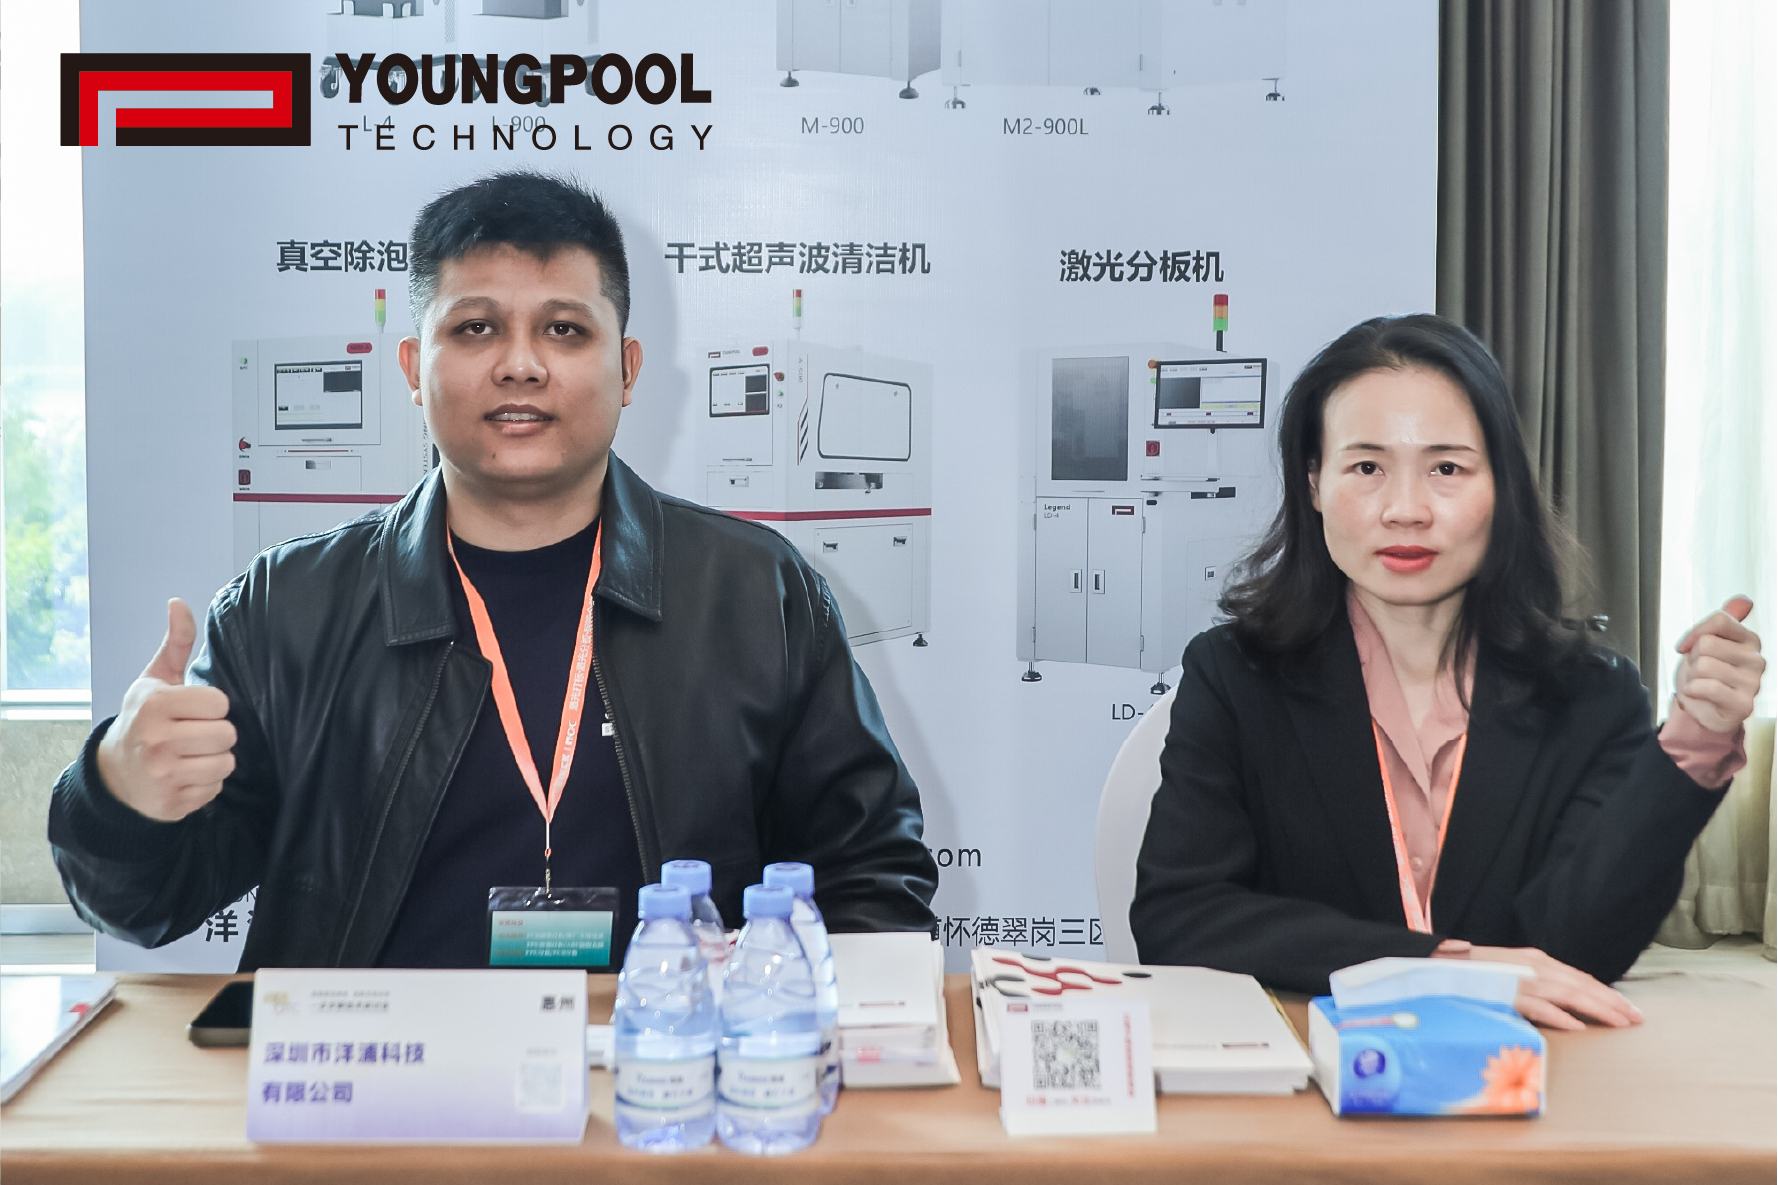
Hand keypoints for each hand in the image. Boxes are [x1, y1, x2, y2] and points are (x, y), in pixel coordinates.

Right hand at [94, 599, 236, 822]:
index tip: (194, 710)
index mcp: (154, 706)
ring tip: (191, 754)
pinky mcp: (172, 803)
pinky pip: (215, 789)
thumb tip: (179, 602)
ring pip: (226, 763)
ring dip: (215, 759)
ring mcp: (163, 775)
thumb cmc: (142, 719)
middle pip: (228, 735)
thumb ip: (176, 643)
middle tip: (194, 734)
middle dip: (216, 734)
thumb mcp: (154, 680)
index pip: (220, 704)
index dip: (212, 707)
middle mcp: (156, 741)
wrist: (113, 774)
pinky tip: (185, 775)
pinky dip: (206, 783)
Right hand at [1460, 945, 1641, 1029]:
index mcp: (1536, 960)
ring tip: (1620, 1023)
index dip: (1606, 993)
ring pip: (1569, 994)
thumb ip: (1536, 982)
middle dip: (1612, 1002)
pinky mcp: (1506, 993)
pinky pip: (1539, 1006)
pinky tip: (1578, 1027)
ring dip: (1598, 1009)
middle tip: (1637, 1019)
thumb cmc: (1473, 972)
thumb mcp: (1511, 971)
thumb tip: (1562, 1003)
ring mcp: (1521, 979)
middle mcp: (1534, 966)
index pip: (1580, 977)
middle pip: (1582, 984)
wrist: (1438, 962)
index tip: (1628, 1008)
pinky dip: (1560, 1016)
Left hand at [1673, 596, 1763, 733]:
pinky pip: (1705, 687)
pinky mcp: (1742, 704)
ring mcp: (1752, 683)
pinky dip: (1692, 691)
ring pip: (1703, 665)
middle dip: (1692, 658)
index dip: (1694, 633)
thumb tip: (1744, 600)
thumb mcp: (1711, 642)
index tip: (1686, 647)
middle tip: (1698, 671)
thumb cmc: (1706, 673)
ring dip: (1691, 676)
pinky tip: (1700, 696)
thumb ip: (1724, 621)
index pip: (1720, 620)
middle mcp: (1756, 660)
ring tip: (1700, 683)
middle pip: (1706, 644)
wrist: (1705, 708)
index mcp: (1750, 640)